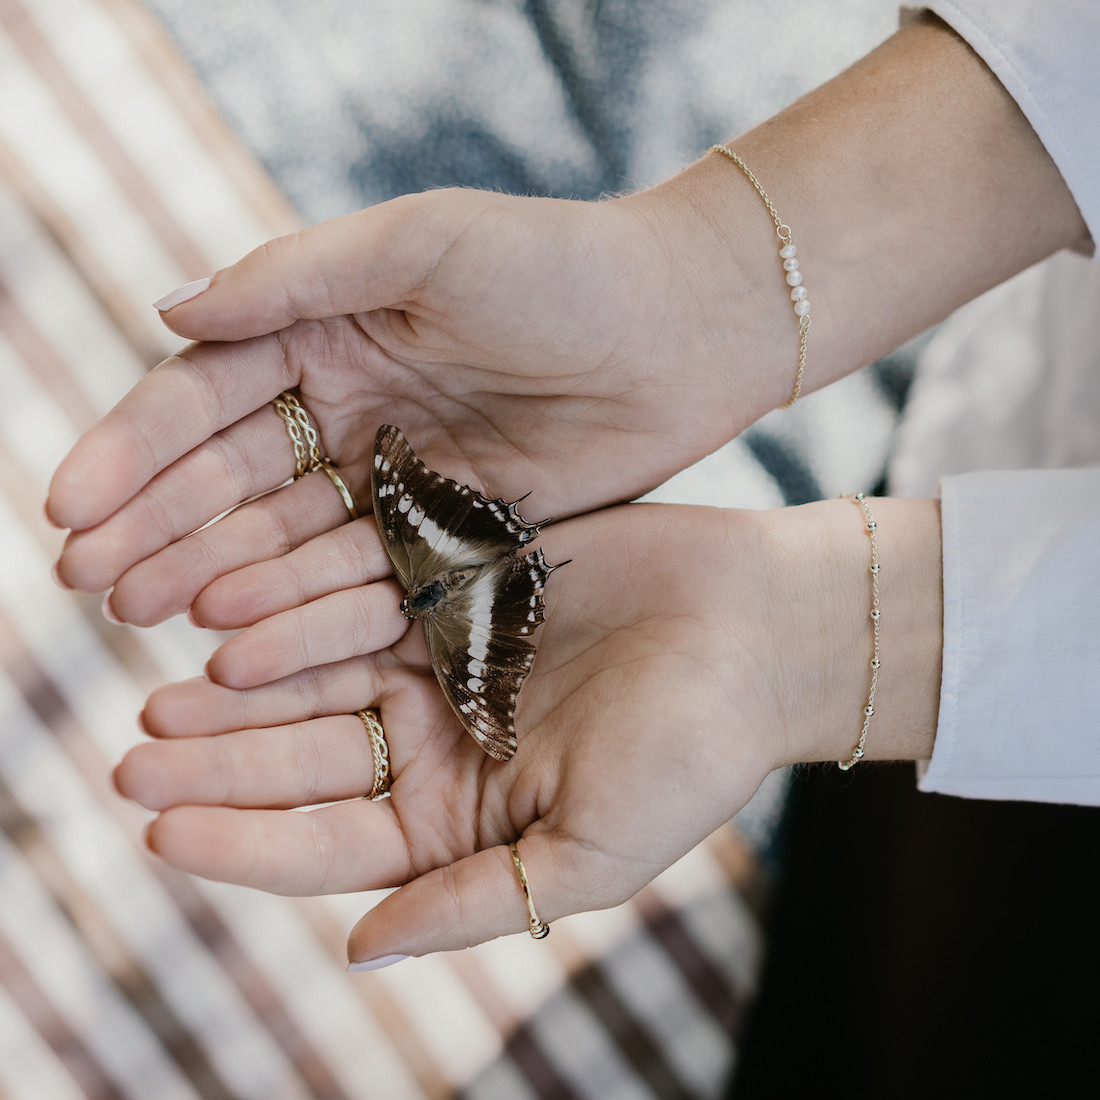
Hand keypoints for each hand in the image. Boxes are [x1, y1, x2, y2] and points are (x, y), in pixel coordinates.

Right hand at [46, 183, 775, 626]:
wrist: (680, 330)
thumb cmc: (559, 267)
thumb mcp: (423, 246)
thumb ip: (297, 279)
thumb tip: (164, 308)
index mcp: (328, 333)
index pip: (206, 401)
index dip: (134, 454)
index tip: (70, 510)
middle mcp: (350, 408)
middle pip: (233, 480)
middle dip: (158, 528)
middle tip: (91, 585)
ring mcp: (398, 476)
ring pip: (288, 536)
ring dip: (215, 574)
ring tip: (147, 619)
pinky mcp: (451, 530)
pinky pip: (364, 575)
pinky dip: (304, 605)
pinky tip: (243, 636)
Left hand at [113, 498, 940, 962]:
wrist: (761, 630)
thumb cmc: (696, 749)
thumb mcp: (592, 852)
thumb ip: (478, 901)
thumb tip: (359, 951)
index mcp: (468, 813)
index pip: (336, 840)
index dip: (248, 841)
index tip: (162, 837)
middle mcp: (444, 735)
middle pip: (312, 753)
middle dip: (225, 762)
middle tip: (137, 758)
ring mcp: (446, 653)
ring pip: (322, 673)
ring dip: (246, 684)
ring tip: (168, 693)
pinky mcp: (458, 579)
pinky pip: (365, 591)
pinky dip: (303, 602)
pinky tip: (237, 609)